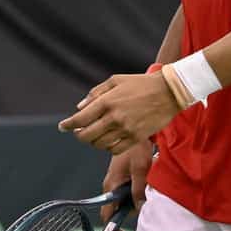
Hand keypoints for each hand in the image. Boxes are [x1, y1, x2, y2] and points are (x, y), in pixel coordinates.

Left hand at [58, 72, 181, 155]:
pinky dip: (108, 147)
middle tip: (77, 131)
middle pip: (87, 136)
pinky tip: (108, 140)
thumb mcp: (115, 80)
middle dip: (78, 135)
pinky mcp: (136, 138)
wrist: (168, 92)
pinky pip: (116, 149)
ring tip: (94, 134)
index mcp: (107, 102)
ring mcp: (126, 130)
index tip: (62, 127)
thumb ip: (95, 94)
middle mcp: (114, 118)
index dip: (68, 125)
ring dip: (93, 141)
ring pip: (100, 145)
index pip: (80, 119)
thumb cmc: (140, 83)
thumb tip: (80, 107)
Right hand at [100, 140, 154, 230]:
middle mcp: (110, 184)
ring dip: (136, 198)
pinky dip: (136, 190)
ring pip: (124, 200)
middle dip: (132, 209)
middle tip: (145, 198)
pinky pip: (127, 191)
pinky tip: (144, 179)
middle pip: (118, 208)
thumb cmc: (136, 148)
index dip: (113, 226)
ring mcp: (115, 181)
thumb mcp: (140, 170)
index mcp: (111, 184)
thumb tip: (139, 209)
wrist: (134, 132)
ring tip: (146, 183)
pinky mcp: (121, 177)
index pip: (106, 212)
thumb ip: (138, 190)